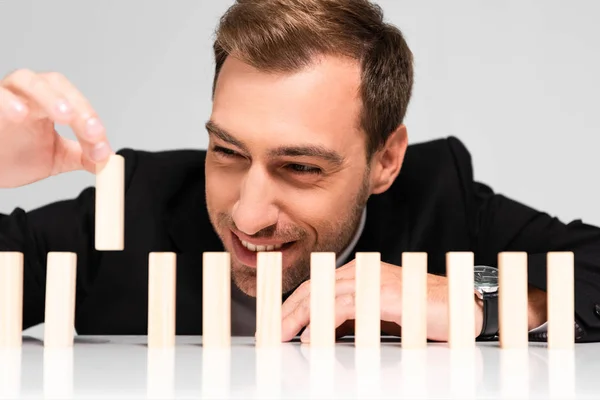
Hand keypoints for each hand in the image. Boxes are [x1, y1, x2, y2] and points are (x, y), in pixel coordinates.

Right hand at [0, 69, 111, 187]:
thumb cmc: (16, 154)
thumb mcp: (57, 158)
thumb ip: (82, 157)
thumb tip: (108, 160)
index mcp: (50, 102)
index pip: (76, 103)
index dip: (91, 121)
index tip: (101, 145)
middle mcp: (29, 92)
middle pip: (56, 85)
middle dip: (77, 106)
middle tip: (90, 129)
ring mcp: (5, 95)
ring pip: (26, 81)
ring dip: (49, 97)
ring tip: (64, 115)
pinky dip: (8, 101)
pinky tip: (20, 114)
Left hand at [281, 259, 483, 341]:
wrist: (461, 306)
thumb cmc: (421, 312)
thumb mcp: (377, 315)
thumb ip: (351, 320)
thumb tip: (320, 333)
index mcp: (359, 273)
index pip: (316, 287)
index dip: (292, 305)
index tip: (276, 324)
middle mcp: (362, 272)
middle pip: (313, 289)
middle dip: (286, 310)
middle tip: (268, 332)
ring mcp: (372, 281)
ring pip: (322, 296)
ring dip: (296, 316)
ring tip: (279, 335)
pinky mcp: (383, 294)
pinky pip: (343, 307)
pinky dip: (322, 321)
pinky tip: (308, 336)